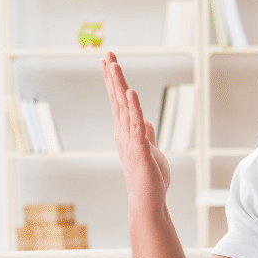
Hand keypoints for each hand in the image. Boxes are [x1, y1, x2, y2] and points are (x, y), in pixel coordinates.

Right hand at [102, 52, 170, 214]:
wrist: (147, 202)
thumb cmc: (149, 180)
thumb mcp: (150, 151)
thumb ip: (146, 136)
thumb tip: (146, 122)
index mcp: (127, 133)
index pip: (119, 103)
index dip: (114, 82)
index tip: (110, 63)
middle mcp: (124, 133)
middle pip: (117, 99)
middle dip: (112, 76)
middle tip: (107, 55)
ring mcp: (130, 141)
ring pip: (124, 108)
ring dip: (119, 86)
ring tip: (114, 65)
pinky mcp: (139, 149)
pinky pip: (136, 125)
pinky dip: (134, 108)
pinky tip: (131, 92)